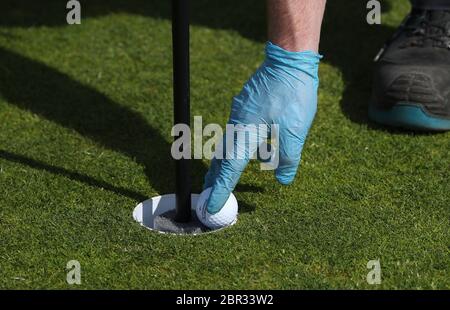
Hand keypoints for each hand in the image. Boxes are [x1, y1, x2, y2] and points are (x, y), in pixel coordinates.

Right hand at [204, 42, 321, 213]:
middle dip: (215, 178)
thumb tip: (283, 180)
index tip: (211, 207)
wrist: (288, 61)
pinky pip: (237, 133)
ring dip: (225, 164)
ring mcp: (239, 114)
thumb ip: (287, 159)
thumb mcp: (295, 132)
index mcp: (246, 134)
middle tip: (208, 195)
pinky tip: (251, 151)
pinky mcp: (245, 107)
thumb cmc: (292, 96)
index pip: (230, 169)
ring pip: (228, 145)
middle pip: (222, 157)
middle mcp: (237, 125)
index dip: (221, 190)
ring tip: (221, 178)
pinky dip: (237, 148)